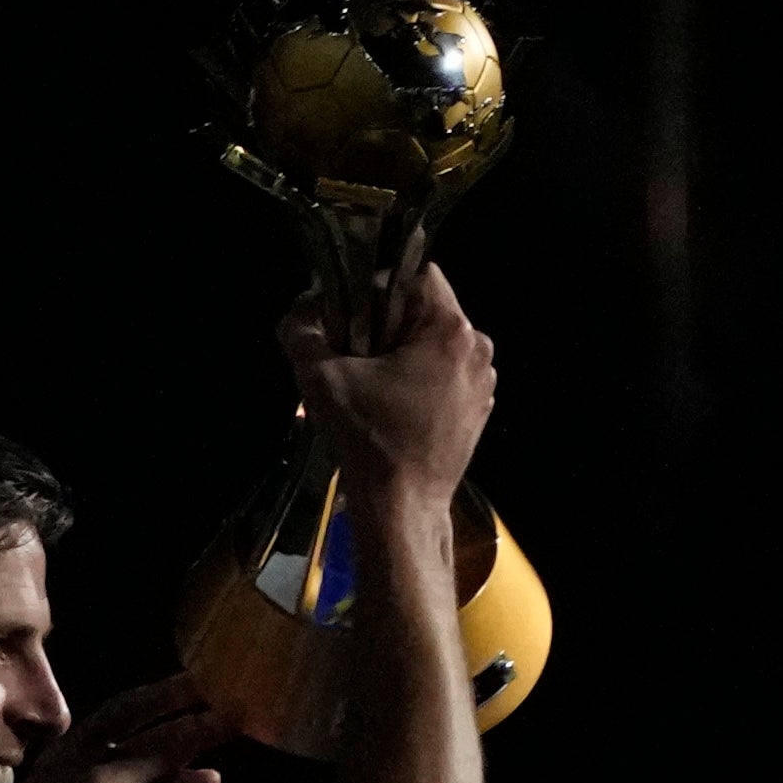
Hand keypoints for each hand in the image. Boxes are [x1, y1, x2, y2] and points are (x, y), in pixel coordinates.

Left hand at [0, 675, 230, 782]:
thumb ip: (148, 757)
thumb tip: (199, 725)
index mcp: (74, 752)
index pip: (125, 713)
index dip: (165, 698)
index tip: (204, 684)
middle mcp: (90, 774)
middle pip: (149, 748)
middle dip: (188, 738)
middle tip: (230, 722)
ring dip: (186, 779)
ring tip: (214, 778)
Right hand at [283, 249, 498, 508]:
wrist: (403, 508)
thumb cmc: (369, 443)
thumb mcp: (320, 382)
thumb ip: (302, 334)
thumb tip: (299, 311)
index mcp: (449, 330)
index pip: (415, 273)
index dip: (376, 287)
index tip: (351, 319)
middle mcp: (477, 347)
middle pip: (426, 310)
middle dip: (386, 325)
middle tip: (353, 356)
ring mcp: (483, 379)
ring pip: (435, 343)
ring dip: (402, 354)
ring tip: (371, 388)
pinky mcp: (478, 406)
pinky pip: (445, 374)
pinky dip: (418, 381)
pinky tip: (391, 409)